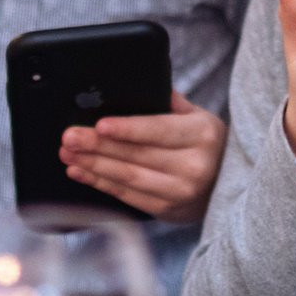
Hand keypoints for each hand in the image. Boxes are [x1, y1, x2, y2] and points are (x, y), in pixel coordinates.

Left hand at [59, 92, 227, 221]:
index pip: (159, 130)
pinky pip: (128, 196)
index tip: (100, 125)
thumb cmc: (204, 143)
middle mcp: (194, 165)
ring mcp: (181, 191)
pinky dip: (100, 184)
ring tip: (68, 155)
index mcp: (201, 134)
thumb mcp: (197, 116)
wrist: (227, 184)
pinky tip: (81, 172)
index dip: (127, 129)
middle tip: (70, 137)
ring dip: (93, 166)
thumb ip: (170, 101)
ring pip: (128, 178)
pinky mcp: (167, 210)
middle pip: (136, 155)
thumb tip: (137, 85)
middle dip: (97, 146)